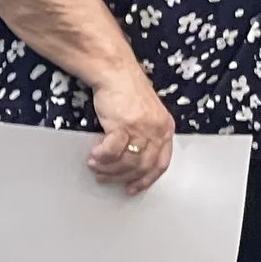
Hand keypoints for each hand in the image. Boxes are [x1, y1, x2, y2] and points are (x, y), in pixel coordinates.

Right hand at [86, 66, 173, 195]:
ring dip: (108, 168)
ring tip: (95, 164)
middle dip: (120, 176)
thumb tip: (131, 164)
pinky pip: (113, 152)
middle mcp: (158, 130)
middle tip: (104, 176)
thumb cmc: (127, 93)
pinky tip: (94, 153)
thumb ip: (144, 136)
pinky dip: (102, 156)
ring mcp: (143, 128)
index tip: (132, 188)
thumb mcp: (146, 116)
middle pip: (142, 167)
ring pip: (127, 162)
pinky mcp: (125, 125)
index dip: (146, 179)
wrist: (116, 73)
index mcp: (166, 128)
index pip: (161, 163)